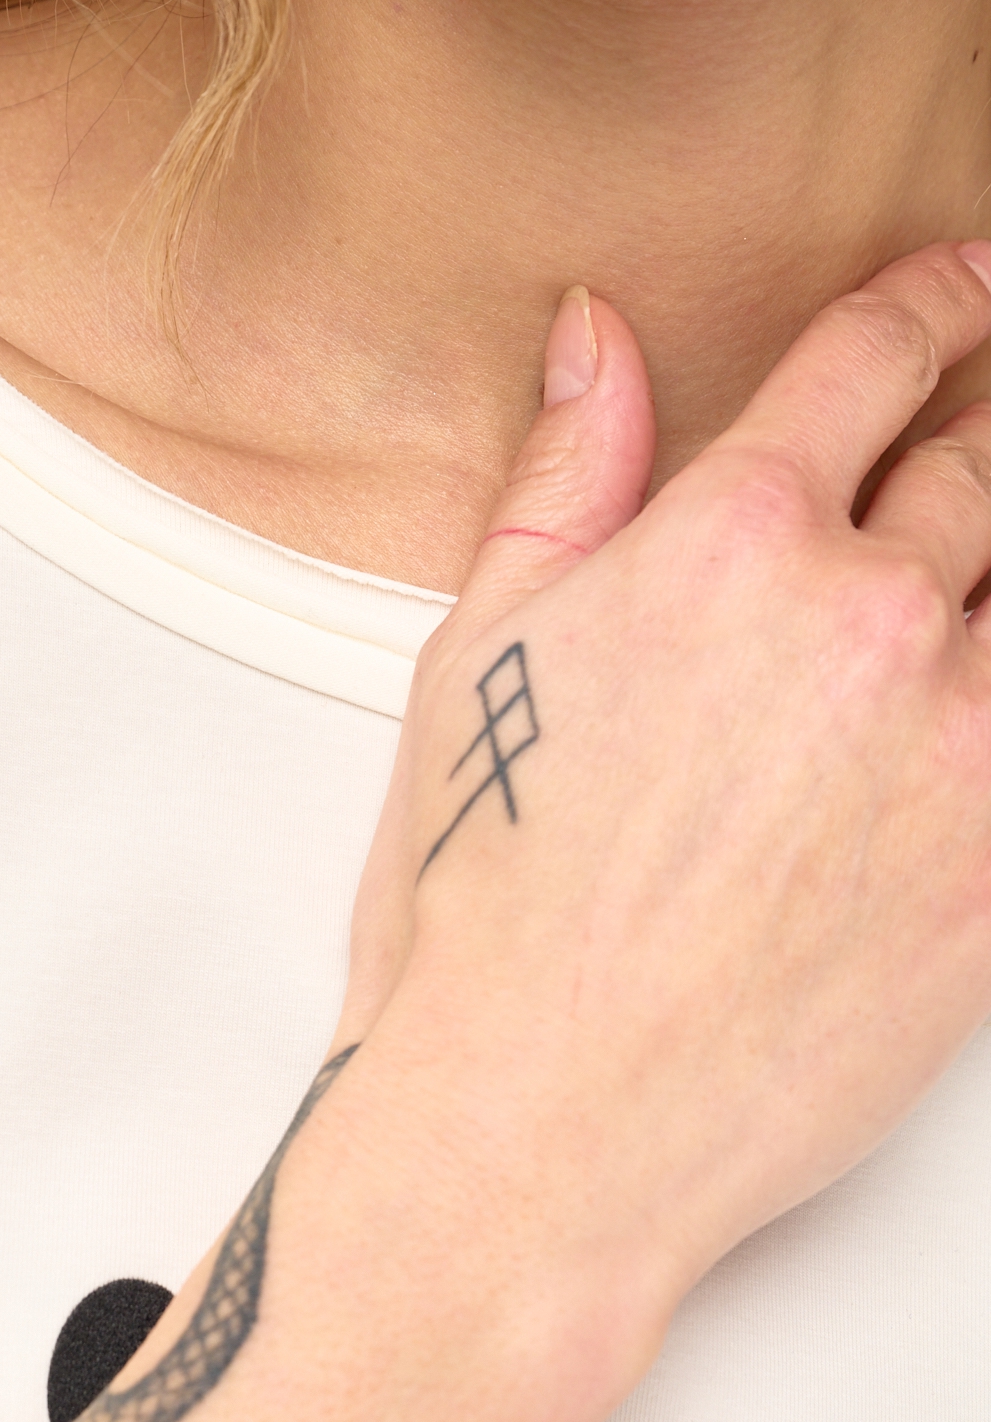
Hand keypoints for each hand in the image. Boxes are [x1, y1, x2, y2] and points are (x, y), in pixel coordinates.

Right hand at [339, 244, 990, 1419]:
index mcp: (731, 541)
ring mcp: (961, 751)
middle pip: (986, 464)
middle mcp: (869, 620)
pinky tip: (963, 717)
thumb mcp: (481, 657)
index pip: (878, 360)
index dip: (935, 302)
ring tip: (959, 592)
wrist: (540, 1127)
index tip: (959, 294)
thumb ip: (568, 476)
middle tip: (984, 421)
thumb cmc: (486, 916)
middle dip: (988, 425)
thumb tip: (598, 337)